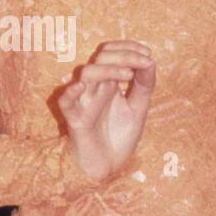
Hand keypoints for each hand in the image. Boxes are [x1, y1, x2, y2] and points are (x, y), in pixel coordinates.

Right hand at [57, 41, 155, 180]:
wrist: (110, 167)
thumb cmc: (120, 136)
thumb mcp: (138, 108)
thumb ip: (144, 86)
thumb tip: (150, 62)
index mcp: (108, 82)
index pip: (111, 53)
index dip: (128, 48)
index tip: (148, 54)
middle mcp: (95, 88)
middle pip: (100, 59)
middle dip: (123, 55)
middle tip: (143, 61)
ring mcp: (84, 102)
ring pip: (86, 74)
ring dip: (107, 69)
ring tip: (128, 74)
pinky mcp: (75, 120)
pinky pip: (65, 101)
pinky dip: (71, 91)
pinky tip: (82, 86)